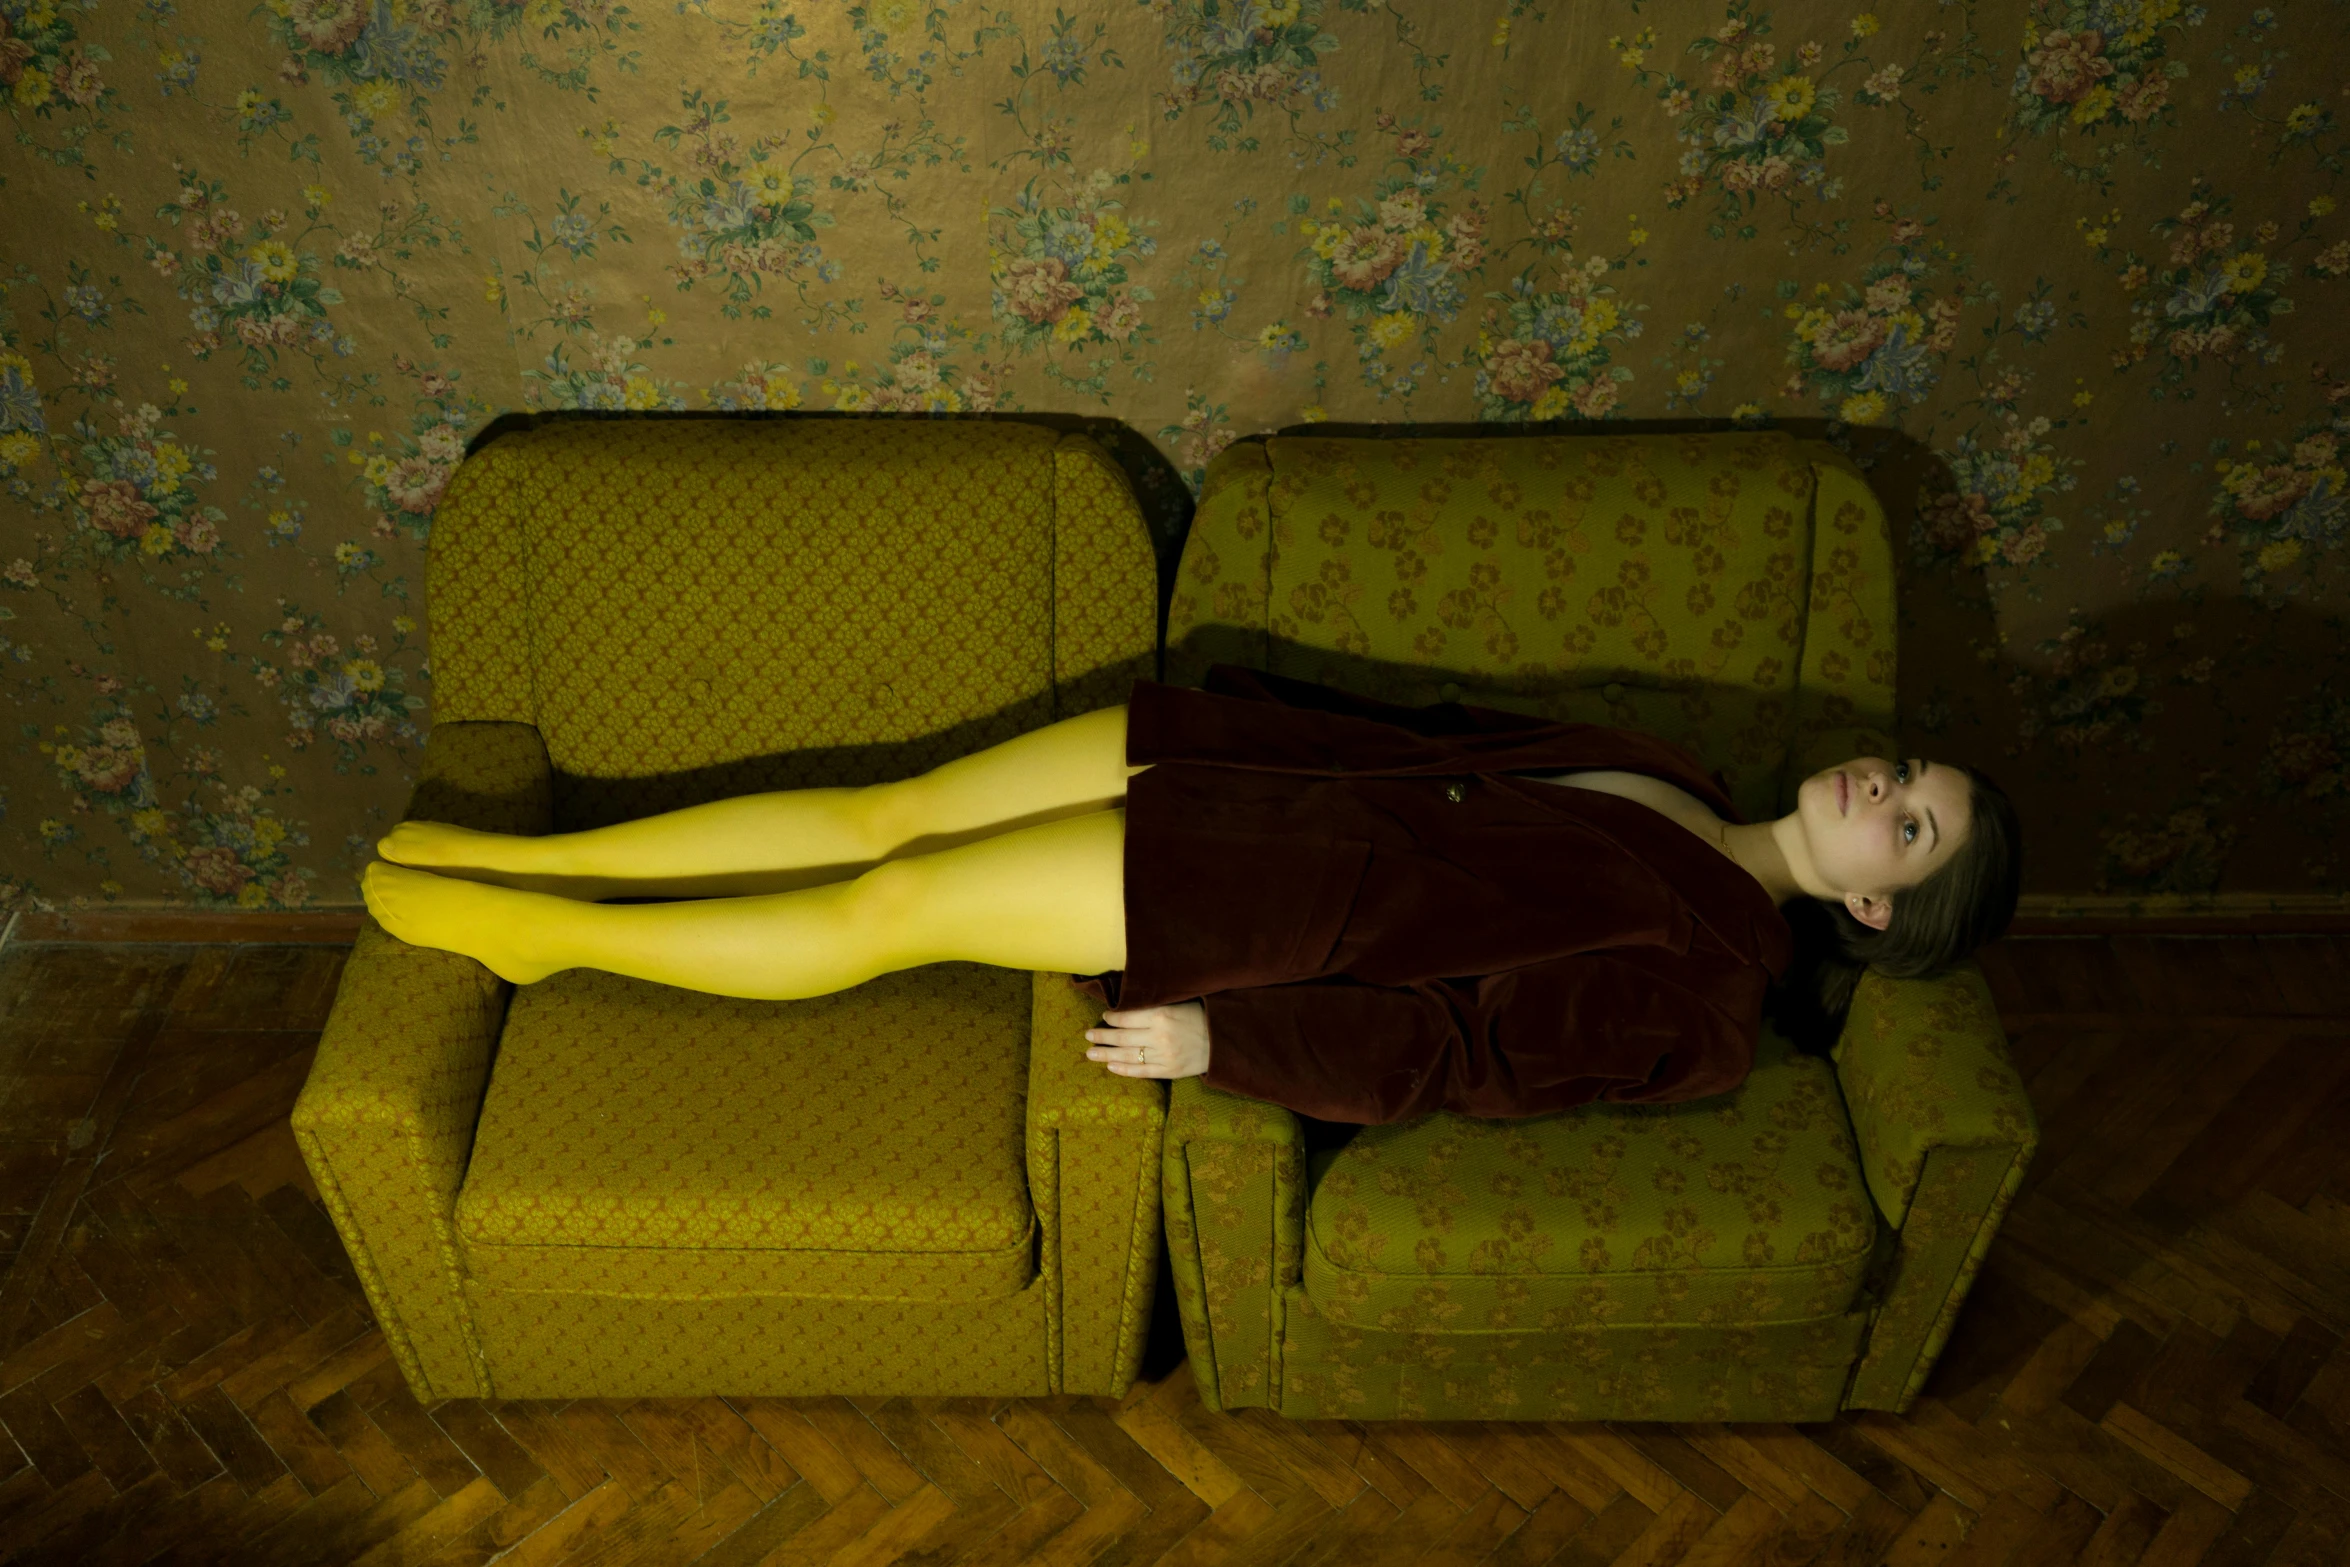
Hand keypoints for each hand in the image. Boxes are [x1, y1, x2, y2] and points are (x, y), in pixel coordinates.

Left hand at [1084, 1001, 1210, 1079]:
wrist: (1224, 1041)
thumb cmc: (1201, 1017)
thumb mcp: (1178, 1004)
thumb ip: (1154, 1006)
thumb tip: (1127, 1007)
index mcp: (1162, 1015)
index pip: (1127, 1017)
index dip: (1112, 1018)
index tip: (1105, 1017)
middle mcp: (1160, 1036)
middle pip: (1123, 1037)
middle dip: (1102, 1037)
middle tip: (1088, 1036)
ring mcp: (1164, 1056)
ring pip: (1128, 1056)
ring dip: (1106, 1055)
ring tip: (1090, 1053)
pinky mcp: (1169, 1071)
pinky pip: (1141, 1071)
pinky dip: (1124, 1070)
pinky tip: (1111, 1067)